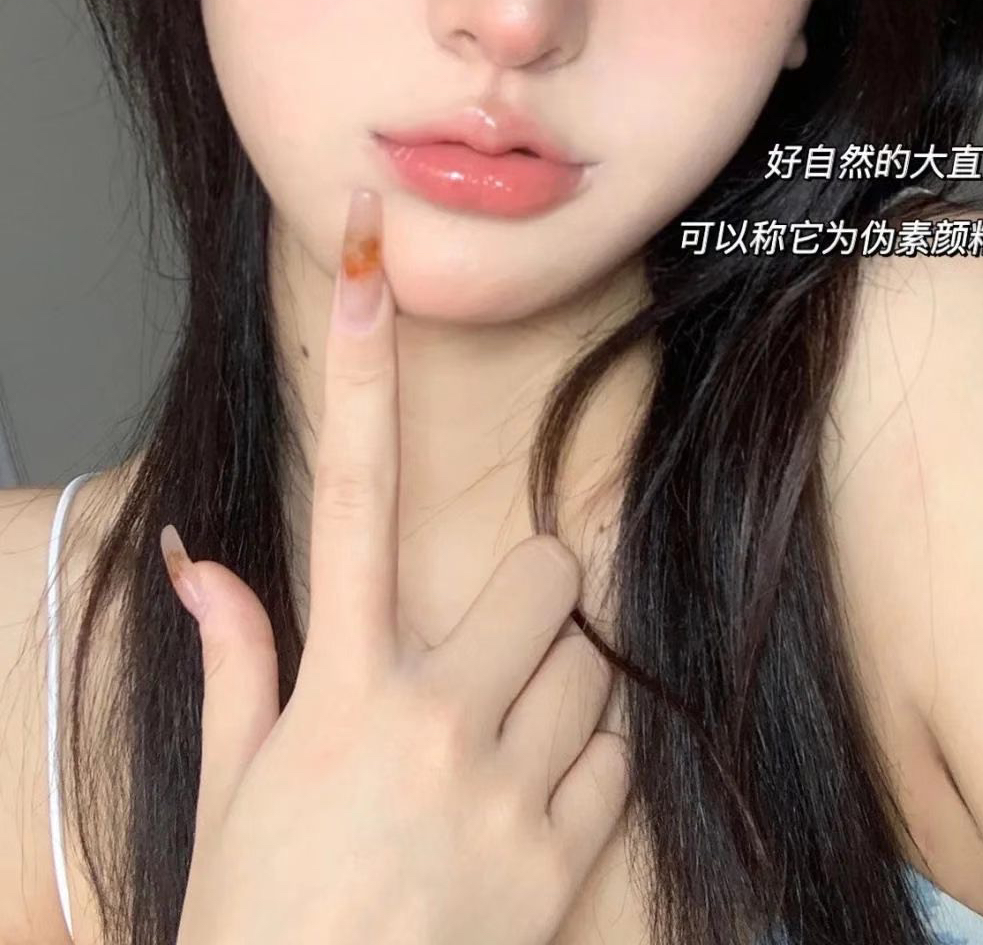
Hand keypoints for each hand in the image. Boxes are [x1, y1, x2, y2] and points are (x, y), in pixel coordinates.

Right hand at [160, 186, 629, 943]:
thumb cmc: (258, 922)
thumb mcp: (231, 788)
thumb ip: (236, 659)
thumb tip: (199, 559)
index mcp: (339, 687)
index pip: (348, 493)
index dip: (359, 369)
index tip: (364, 265)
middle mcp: (432, 720)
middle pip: (543, 573)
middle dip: (530, 600)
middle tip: (489, 651)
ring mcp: (507, 794)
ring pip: (592, 663)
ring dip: (560, 686)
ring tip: (502, 747)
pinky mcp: (565, 865)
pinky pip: (620, 758)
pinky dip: (592, 766)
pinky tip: (531, 808)